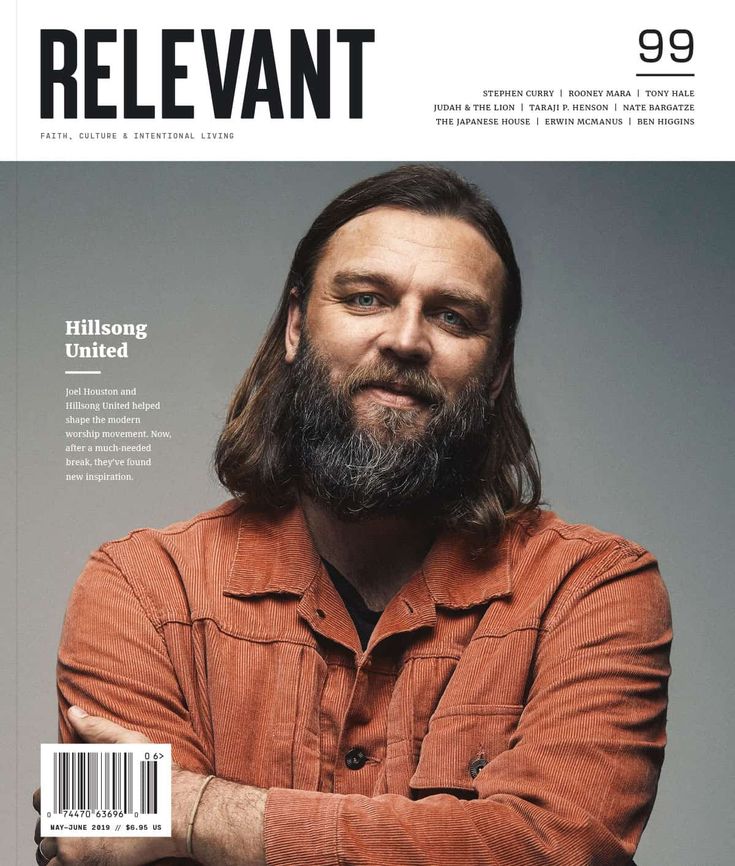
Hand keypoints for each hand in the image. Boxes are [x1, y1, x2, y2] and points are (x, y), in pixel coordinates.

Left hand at [34, 706, 204, 864]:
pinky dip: (64, 864)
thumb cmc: (158, 778)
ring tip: (84, 836)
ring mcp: (72, 847)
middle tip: (83, 818)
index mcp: (72, 788)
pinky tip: (84, 853)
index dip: (53, 799)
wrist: (179, 812)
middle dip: (57, 822)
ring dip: (59, 844)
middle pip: (43, 826)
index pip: (40, 798)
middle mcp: (66, 818)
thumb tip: (74, 713)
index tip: (72, 802)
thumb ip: (97, 729)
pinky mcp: (82, 865)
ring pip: (47, 850)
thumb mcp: (129, 743)